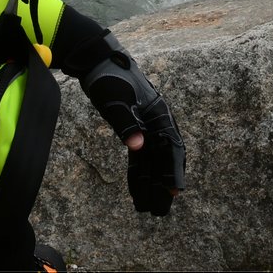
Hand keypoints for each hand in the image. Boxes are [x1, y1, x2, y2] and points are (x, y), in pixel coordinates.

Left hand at [76, 43, 185, 215]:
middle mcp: (157, 122)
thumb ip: (126, 123)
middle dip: (162, 185)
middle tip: (161, 210)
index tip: (175, 192)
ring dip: (150, 184)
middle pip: (163, 159)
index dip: (173, 171)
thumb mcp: (114, 100)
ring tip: (149, 209)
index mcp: (159, 113)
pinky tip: (136, 191)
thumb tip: (138, 146)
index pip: (171, 147)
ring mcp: (146, 126)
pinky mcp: (133, 129)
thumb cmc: (108, 77)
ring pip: (151, 161)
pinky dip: (138, 174)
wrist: (97, 61)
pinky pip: (139, 157)